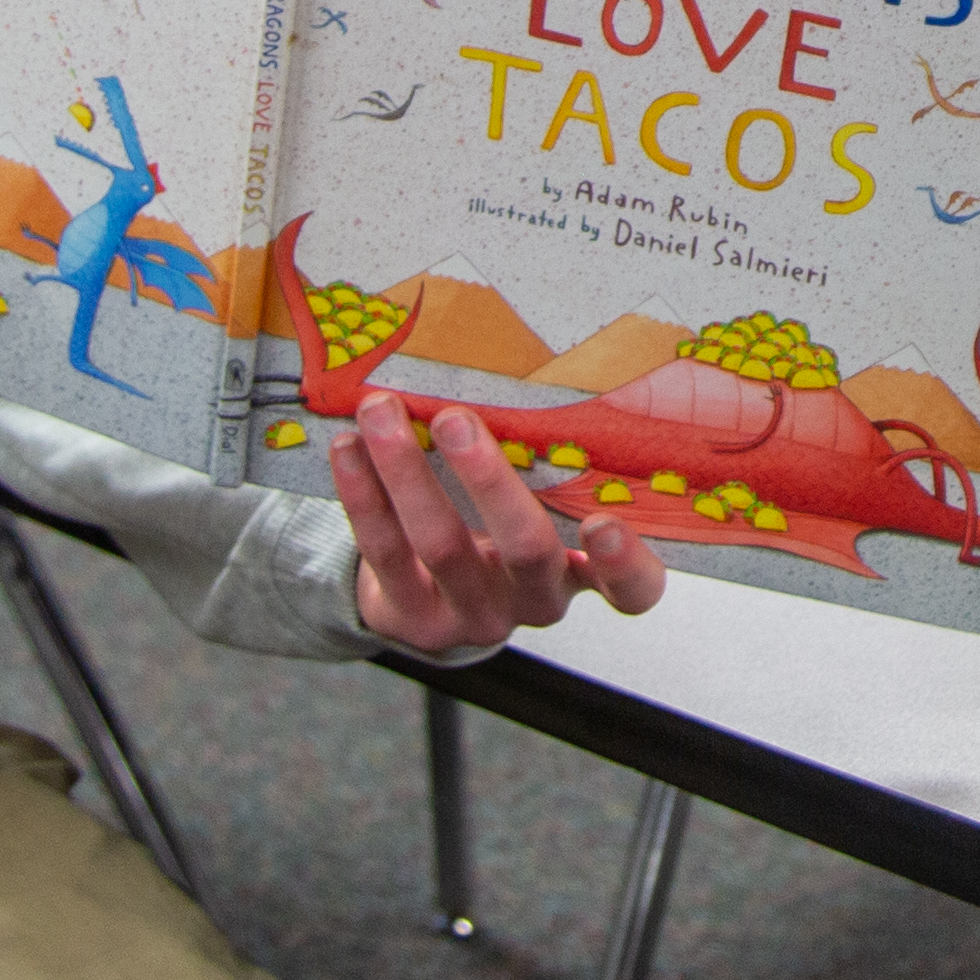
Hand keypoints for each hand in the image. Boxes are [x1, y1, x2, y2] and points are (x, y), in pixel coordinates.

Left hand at [335, 388, 669, 655]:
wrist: (431, 597)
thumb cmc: (499, 530)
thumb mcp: (538, 505)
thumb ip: (545, 462)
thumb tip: (524, 360)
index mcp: (582, 571)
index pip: (632, 587)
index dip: (623, 562)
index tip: (603, 523)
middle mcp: (536, 600)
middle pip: (526, 551)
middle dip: (490, 482)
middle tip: (455, 420)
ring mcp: (475, 617)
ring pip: (442, 545)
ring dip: (407, 471)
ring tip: (381, 411)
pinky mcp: (415, 619)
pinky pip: (385, 553)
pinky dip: (364, 494)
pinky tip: (348, 450)